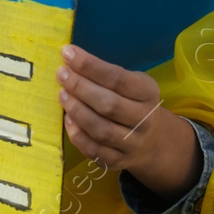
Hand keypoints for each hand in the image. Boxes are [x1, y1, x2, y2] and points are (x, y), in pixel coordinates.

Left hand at [56, 44, 199, 200]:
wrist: (151, 140)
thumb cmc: (131, 102)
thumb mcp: (129, 83)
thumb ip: (104, 74)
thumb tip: (69, 58)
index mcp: (148, 93)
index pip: (118, 79)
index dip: (90, 65)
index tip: (67, 52)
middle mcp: (144, 120)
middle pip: (109, 105)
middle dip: (80, 87)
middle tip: (61, 74)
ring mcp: (132, 143)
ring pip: (101, 130)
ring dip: (77, 111)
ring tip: (61, 94)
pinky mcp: (118, 161)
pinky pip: (95, 150)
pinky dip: (77, 135)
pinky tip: (67, 119)